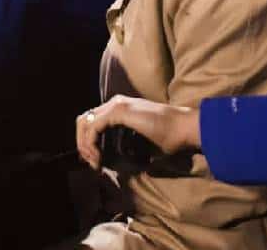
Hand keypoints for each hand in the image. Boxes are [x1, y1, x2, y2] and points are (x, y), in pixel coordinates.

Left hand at [76, 95, 199, 170]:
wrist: (184, 127)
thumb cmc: (170, 137)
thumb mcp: (143, 143)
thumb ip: (129, 147)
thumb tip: (120, 164)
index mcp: (120, 108)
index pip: (93, 121)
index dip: (88, 140)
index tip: (95, 161)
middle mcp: (115, 103)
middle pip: (84, 120)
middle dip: (82, 142)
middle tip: (91, 163)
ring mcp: (116, 105)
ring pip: (84, 122)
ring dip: (84, 144)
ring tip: (94, 163)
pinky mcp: (119, 112)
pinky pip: (93, 127)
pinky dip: (90, 143)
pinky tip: (98, 157)